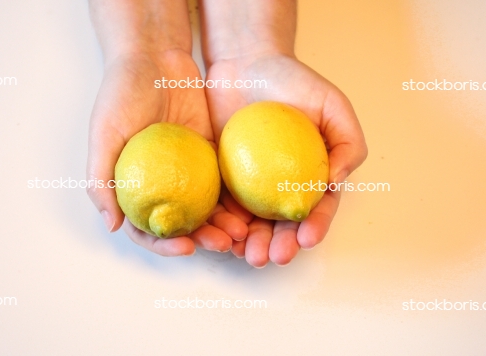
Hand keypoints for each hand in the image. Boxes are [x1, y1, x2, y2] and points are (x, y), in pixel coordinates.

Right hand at [86, 50, 246, 255]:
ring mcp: (188, 172)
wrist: (155, 58)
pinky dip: (236, 199)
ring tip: (242, 233)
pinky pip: (224, 182)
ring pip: (208, 208)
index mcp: (134, 186)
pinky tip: (251, 208)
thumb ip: (101, 179)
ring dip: (224, 225)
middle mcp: (161, 184)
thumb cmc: (121, 94)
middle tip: (223, 244)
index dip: (164, 245)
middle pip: (183, 223)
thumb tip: (112, 226)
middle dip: (203, 240)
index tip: (185, 247)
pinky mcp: (210, 156)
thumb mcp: (104, 134)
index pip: (146, 228)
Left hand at [205, 53, 367, 266]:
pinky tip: (222, 235)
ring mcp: (250, 184)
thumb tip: (337, 182)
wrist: (245, 64)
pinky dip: (222, 224)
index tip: (307, 237)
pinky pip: (221, 205)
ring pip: (252, 222)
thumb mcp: (332, 105)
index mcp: (311, 174)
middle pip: (283, 224)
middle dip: (281, 245)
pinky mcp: (222, 178)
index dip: (315, 225)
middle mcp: (281, 185)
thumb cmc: (293, 82)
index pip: (317, 207)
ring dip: (251, 243)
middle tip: (273, 256)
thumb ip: (347, 142)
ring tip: (247, 254)